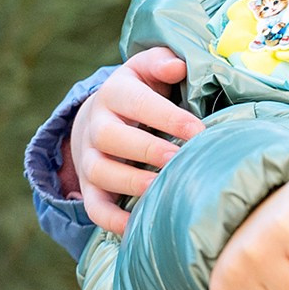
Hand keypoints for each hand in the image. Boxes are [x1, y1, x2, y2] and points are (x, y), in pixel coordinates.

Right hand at [70, 48, 204, 235]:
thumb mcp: (148, 69)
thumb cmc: (141, 92)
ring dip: (131, 182)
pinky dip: (113, 220)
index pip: (136, 102)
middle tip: (180, 159)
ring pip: (100, 172)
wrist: (102, 116)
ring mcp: (89, 158)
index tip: (199, 130)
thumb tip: (177, 66)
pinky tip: (140, 226)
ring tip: (163, 188)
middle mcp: (96, 125)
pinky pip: (95, 207)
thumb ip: (162, 63)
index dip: (167, 116)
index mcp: (114, 93)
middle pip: (110, 137)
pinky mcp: (90, 187)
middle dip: (146, 150)